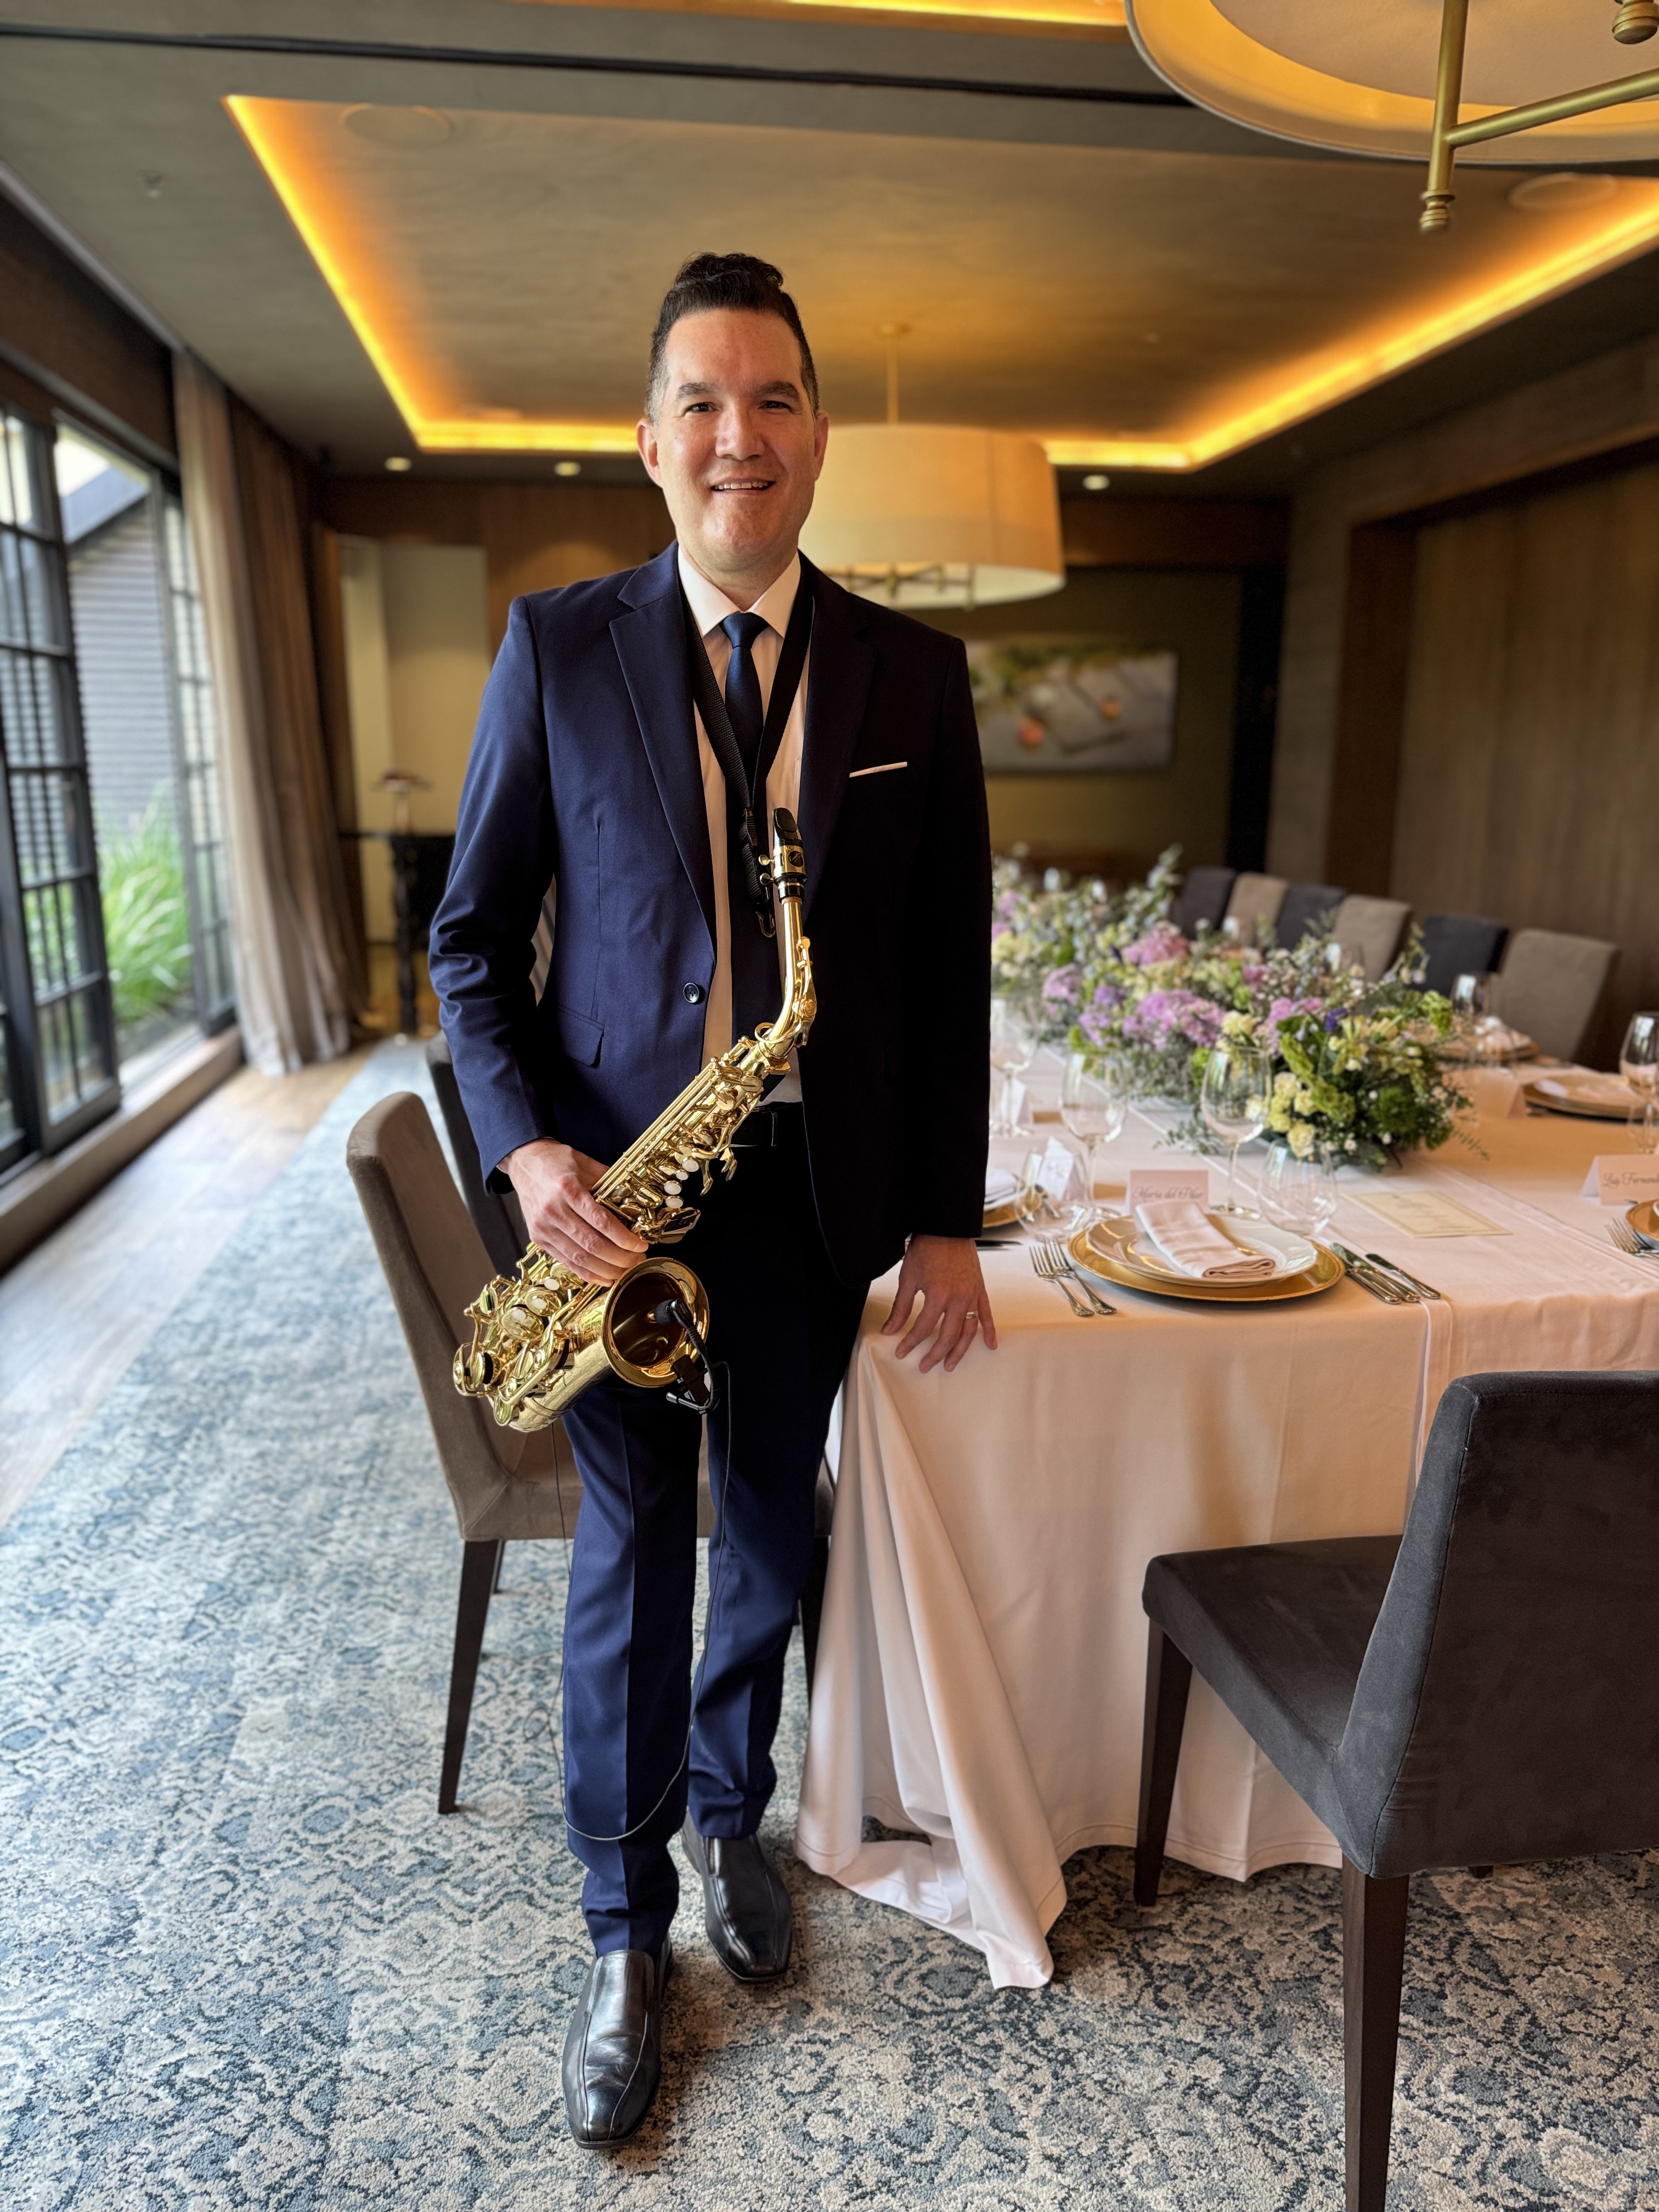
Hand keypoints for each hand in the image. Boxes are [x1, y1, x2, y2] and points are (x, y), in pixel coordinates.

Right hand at [502, 1138, 646, 1283]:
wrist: (524, 1162)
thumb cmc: (557, 1161)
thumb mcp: (586, 1163)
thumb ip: (609, 1183)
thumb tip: (634, 1205)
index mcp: (567, 1189)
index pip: (601, 1221)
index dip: (624, 1238)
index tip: (641, 1244)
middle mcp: (553, 1210)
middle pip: (592, 1244)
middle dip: (620, 1258)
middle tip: (637, 1259)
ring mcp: (543, 1227)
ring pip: (579, 1257)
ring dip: (606, 1269)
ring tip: (625, 1271)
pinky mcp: (538, 1237)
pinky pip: (565, 1261)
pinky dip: (586, 1273)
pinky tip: (604, 1277)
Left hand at [880, 1235, 997, 1373]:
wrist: (947, 1228)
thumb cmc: (926, 1249)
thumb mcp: (908, 1278)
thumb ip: (901, 1307)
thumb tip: (890, 1330)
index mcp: (938, 1295)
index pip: (923, 1328)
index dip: (910, 1343)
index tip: (901, 1352)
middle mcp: (959, 1299)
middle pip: (948, 1336)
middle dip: (935, 1354)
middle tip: (924, 1366)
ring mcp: (972, 1296)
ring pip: (968, 1331)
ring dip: (959, 1351)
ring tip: (949, 1365)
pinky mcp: (980, 1290)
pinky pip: (986, 1315)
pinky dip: (989, 1331)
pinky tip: (990, 1346)